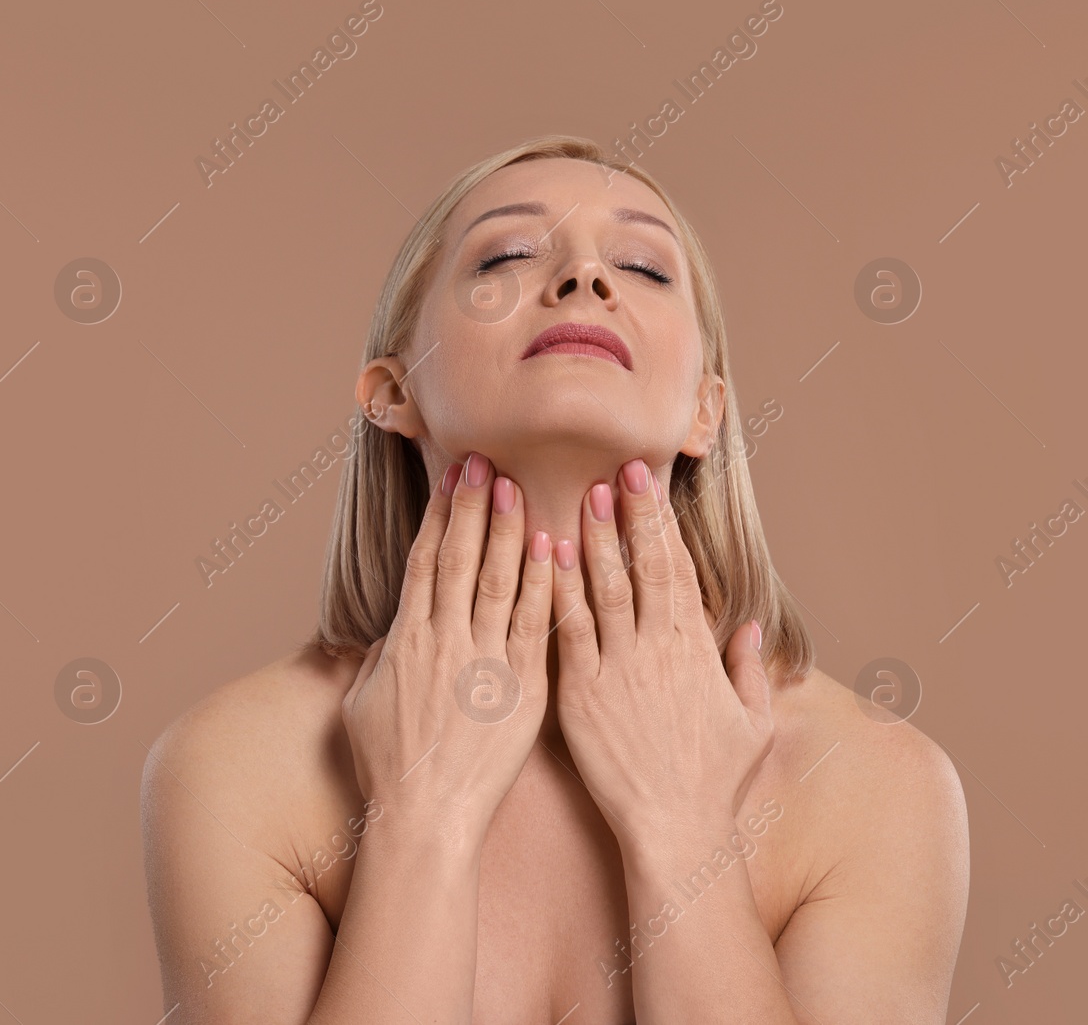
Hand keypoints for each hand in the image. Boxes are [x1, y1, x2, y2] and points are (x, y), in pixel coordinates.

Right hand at [342, 452, 553, 840]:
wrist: (425, 818)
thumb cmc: (388, 767)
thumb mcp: (363, 703)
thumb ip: (380, 656)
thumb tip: (390, 629)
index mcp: (406, 640)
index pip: (425, 561)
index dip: (439, 516)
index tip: (452, 479)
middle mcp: (446, 642)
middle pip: (460, 559)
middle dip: (474, 507)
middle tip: (485, 460)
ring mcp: (487, 665)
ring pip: (499, 582)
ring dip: (508, 530)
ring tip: (515, 486)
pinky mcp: (524, 691)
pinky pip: (535, 626)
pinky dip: (543, 584)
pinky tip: (552, 548)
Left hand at [551, 459, 773, 858]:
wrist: (674, 828)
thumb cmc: (712, 782)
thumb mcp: (751, 723)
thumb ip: (748, 670)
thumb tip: (747, 629)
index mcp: (695, 650)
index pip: (677, 571)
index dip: (660, 525)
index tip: (646, 484)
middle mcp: (658, 650)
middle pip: (643, 569)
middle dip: (629, 516)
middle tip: (615, 468)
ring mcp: (618, 670)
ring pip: (604, 590)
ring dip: (592, 540)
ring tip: (581, 494)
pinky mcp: (582, 695)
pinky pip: (568, 632)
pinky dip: (558, 591)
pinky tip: (547, 556)